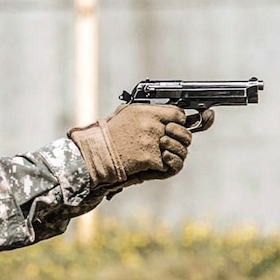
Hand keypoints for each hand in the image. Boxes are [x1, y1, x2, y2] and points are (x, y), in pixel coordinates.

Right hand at [68, 104, 192, 188]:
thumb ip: (145, 111)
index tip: (175, 127)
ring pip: (180, 149)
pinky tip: (155, 165)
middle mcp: (152, 125)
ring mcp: (153, 142)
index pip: (178, 114)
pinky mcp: (150, 159)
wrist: (96, 154)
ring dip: (174, 154)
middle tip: (172, 143)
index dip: (180, 121)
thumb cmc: (108, 135)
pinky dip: (165, 167)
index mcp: (146, 111)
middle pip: (183, 132)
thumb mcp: (124, 114)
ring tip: (163, 155)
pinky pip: (169, 165)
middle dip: (181, 139)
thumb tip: (161, 111)